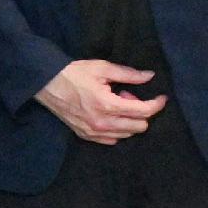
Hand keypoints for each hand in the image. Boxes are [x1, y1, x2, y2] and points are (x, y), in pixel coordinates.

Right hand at [38, 58, 163, 144]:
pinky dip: (117, 129)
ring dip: (129, 120)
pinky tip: (109, 116)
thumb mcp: (102, 68)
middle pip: (139, 127)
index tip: (162, 97)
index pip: (144, 111)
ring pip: (126, 134)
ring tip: (116, 105)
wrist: (45, 84)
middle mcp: (102, 123)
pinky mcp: (85, 135)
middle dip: (141, 112)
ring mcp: (93, 131)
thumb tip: (149, 76)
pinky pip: (112, 140)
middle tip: (129, 96)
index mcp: (107, 105)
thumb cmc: (73, 73)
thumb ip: (128, 74)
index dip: (157, 104)